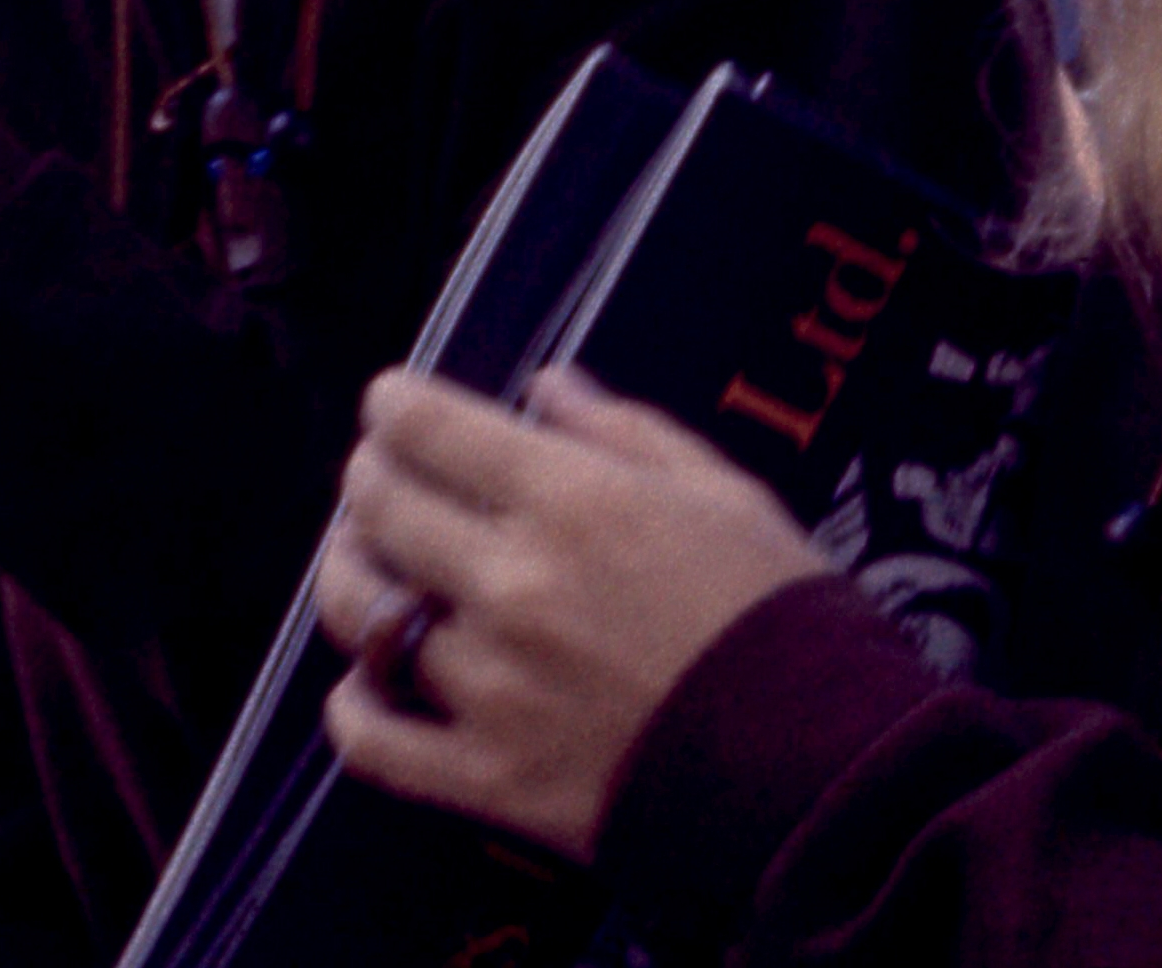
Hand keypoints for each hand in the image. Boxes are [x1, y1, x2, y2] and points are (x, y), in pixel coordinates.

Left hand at [316, 368, 829, 862]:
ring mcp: (490, 686)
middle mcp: (513, 585)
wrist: (814, 767)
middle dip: (368, 477)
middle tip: (376, 474)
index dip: (395, 405)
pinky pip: (376, 742)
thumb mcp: (722, 491)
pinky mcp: (486, 776)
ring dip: (347, 575)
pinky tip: (359, 685)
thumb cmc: (779, 613)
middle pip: (381, 511)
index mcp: (573, 501)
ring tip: (357, 562)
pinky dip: (352, 709)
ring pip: (363, 615)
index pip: (432, 430)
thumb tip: (544, 386)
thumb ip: (621, 430)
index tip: (391, 402)